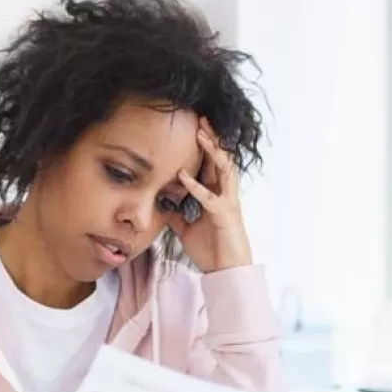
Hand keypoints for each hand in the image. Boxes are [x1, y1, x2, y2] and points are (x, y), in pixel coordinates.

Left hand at [167, 118, 252, 272]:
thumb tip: (164, 205)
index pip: (211, 165)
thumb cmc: (212, 251)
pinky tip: (183, 177)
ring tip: (202, 134)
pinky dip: (196, 187)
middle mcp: (225, 195)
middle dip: (212, 139)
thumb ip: (178, 215)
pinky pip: (211, 198)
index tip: (194, 129)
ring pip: (224, 170)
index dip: (205, 147)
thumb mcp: (187, 230)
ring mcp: (228, 203)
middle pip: (221, 160)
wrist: (226, 272)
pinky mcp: (226, 216)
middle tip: (201, 119)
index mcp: (217, 196)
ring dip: (212, 152)